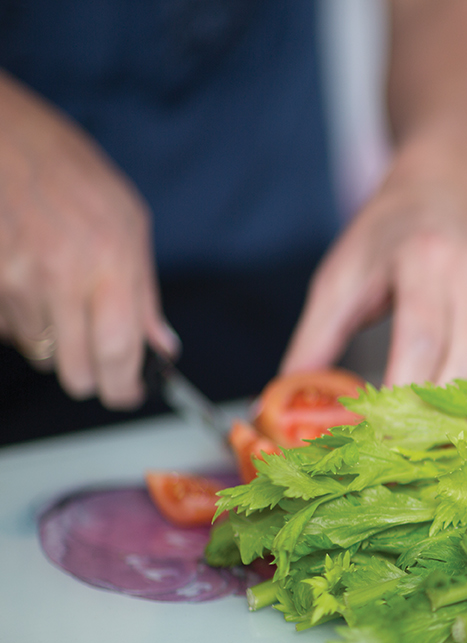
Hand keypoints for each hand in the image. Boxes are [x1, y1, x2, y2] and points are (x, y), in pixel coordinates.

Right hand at [0, 72, 177, 407]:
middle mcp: (62, 279)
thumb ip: (145, 291)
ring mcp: (16, 283)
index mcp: (109, 263)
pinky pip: (9, 329)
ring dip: (55, 341)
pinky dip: (23, 321)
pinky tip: (31, 284)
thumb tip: (161, 344)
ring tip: (61, 297)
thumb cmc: (69, 170)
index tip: (129, 394)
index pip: (120, 353)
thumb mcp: (128, 222)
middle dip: (92, 374)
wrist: (0, 136)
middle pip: (76, 372)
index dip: (125, 388)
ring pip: (40, 353)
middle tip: (99, 357)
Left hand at [280, 140, 466, 419]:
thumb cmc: (391, 232)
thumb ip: (317, 337)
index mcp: (423, 263)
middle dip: (447, 420)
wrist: (446, 179)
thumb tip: (285, 401)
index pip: (420, 341)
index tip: (385, 445)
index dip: (404, 398)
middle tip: (424, 470)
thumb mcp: (343, 272)